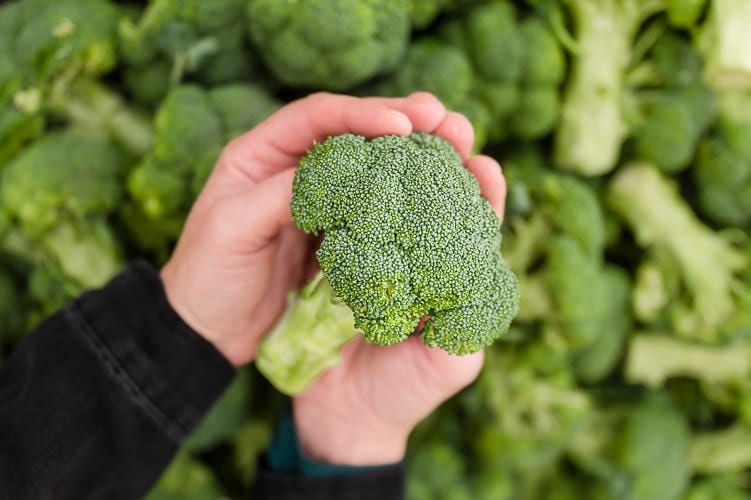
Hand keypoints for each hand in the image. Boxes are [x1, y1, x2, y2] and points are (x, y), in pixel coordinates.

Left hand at [160, 92, 459, 365]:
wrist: (206, 331)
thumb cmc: (205, 277)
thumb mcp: (229, 230)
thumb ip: (278, 196)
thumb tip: (337, 175)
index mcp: (262, 154)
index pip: (317, 116)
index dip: (363, 113)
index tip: (405, 123)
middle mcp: (295, 168)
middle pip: (356, 132)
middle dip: (406, 122)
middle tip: (450, 123)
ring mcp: (320, 203)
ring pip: (375, 168)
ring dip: (418, 158)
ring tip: (462, 152)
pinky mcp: (337, 236)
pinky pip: (379, 211)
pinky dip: (411, 204)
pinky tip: (444, 202)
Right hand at [292, 109, 507, 464]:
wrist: (343, 419)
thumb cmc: (404, 394)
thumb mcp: (451, 363)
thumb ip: (469, 325)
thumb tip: (480, 271)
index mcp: (452, 278)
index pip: (476, 223)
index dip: (483, 190)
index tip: (483, 161)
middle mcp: (416, 259)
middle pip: (436, 194)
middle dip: (443, 154)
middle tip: (445, 122)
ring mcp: (376, 255)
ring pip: (392, 195)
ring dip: (397, 158)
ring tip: (401, 124)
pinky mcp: (337, 257)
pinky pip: (347, 215)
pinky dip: (351, 186)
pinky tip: (351, 159)